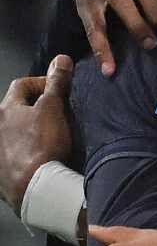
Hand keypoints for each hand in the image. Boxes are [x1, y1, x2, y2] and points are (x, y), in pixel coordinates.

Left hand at [0, 56, 73, 212]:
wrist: (33, 186)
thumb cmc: (42, 142)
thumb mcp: (53, 108)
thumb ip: (57, 83)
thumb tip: (61, 58)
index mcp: (5, 108)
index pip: (21, 84)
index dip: (42, 82)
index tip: (60, 91)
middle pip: (16, 107)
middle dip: (36, 106)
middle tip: (58, 113)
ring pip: (14, 129)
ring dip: (30, 128)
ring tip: (51, 135)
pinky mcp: (1, 167)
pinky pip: (14, 150)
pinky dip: (26, 148)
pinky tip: (42, 155)